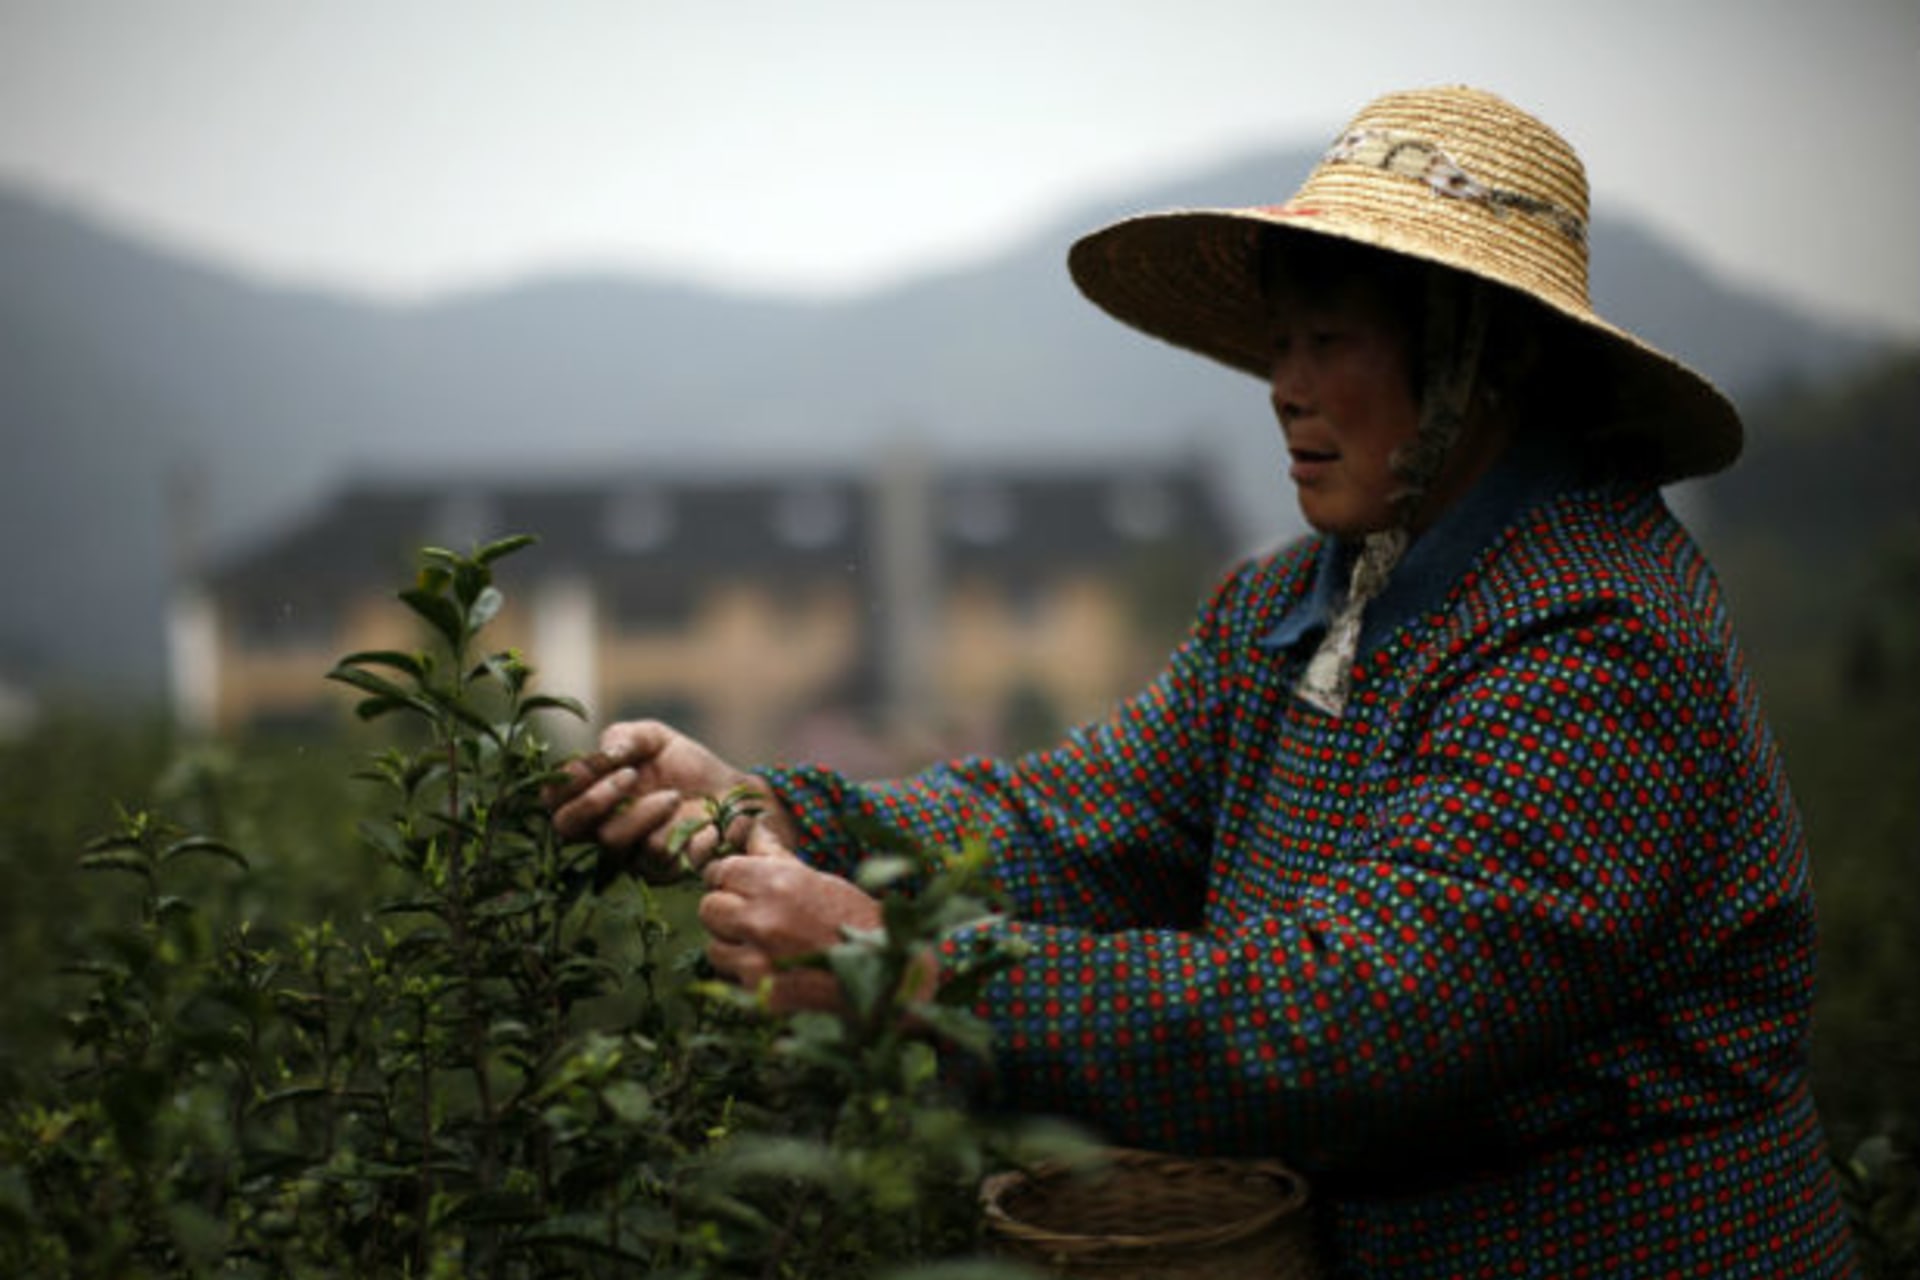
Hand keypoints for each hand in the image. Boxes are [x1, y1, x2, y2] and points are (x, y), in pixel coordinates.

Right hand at [545, 719, 797, 880]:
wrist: (731, 790)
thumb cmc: (684, 764)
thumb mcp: (653, 738)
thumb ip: (624, 737)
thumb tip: (606, 752)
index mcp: (591, 795)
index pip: (553, 797)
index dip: (565, 781)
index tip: (596, 762)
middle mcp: (600, 827)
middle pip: (566, 827)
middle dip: (593, 798)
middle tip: (629, 775)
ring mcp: (626, 853)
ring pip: (611, 840)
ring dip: (641, 812)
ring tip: (673, 795)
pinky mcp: (657, 871)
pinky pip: (652, 855)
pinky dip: (673, 830)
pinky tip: (695, 818)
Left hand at [698, 825, 881, 1014]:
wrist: (886, 973)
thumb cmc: (856, 919)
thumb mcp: (818, 878)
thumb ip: (775, 858)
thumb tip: (752, 829)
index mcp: (778, 882)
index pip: (723, 871)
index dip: (730, 878)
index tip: (739, 886)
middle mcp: (762, 918)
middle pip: (709, 907)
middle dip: (726, 910)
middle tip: (750, 916)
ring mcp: (758, 958)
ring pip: (714, 945)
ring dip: (732, 945)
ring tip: (762, 945)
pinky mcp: (760, 992)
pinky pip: (732, 977)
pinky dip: (746, 973)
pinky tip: (773, 968)